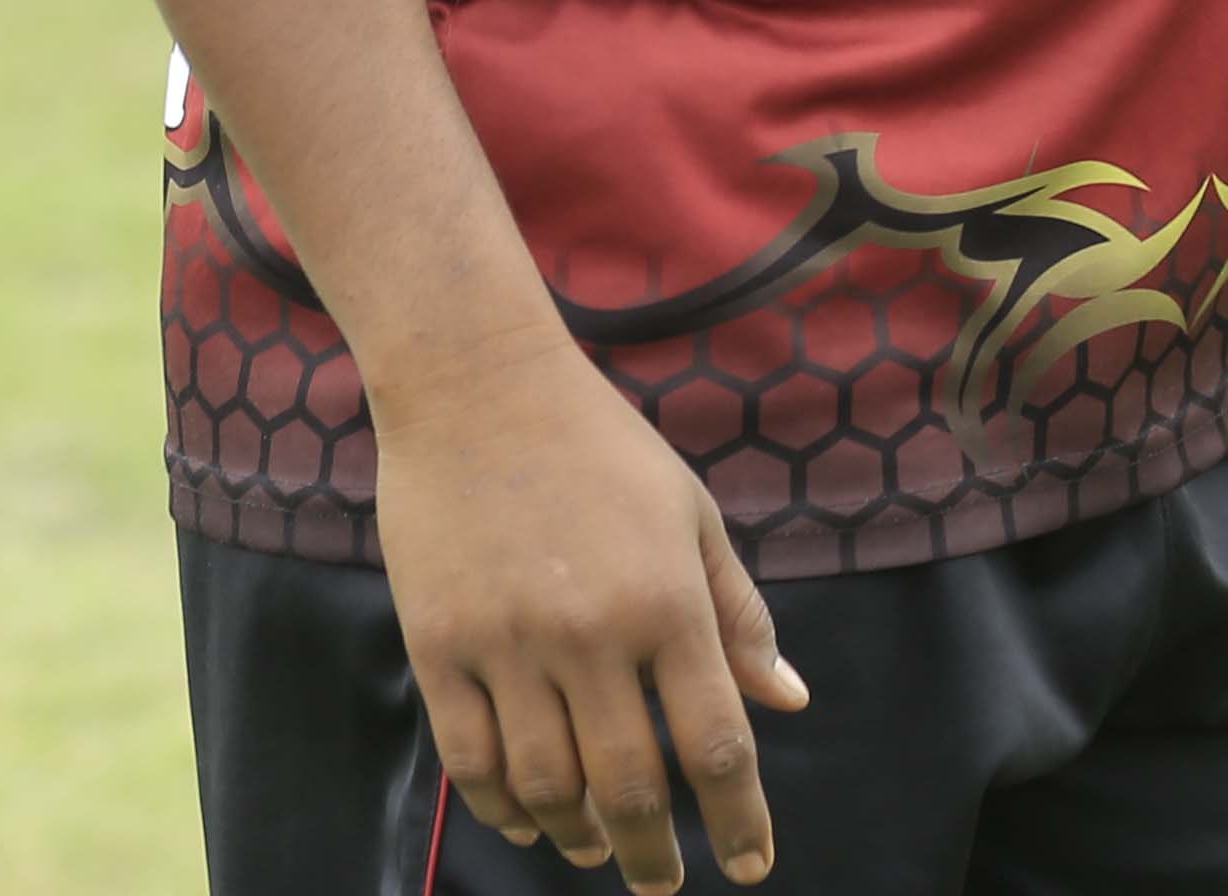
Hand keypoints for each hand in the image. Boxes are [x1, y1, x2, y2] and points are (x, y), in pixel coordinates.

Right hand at [372, 336, 809, 888]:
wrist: (476, 382)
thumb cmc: (601, 446)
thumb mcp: (692, 514)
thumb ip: (738, 613)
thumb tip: (790, 701)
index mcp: (666, 600)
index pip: (715, 744)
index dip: (740, 820)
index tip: (750, 867)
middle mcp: (591, 631)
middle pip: (630, 788)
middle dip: (653, 857)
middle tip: (662, 883)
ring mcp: (507, 640)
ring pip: (546, 787)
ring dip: (579, 838)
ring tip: (597, 850)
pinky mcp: (437, 642)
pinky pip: (470, 759)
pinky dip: (502, 807)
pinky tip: (528, 820)